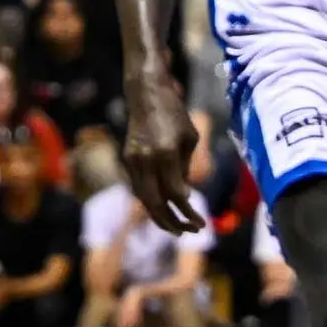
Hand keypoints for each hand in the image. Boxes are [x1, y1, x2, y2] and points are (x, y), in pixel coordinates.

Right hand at [124, 70, 203, 232]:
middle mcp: (146, 159)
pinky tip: (162, 209)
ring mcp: (133, 160)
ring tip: (175, 228)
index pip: (175, 193)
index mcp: (166, 153)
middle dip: (172, 221)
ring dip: (158, 216)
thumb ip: (184, 167)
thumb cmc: (174, 113)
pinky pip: (138, 187)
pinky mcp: (126, 158)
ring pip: (143, 198)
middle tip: (189, 232)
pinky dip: (150, 201)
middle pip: (155, 201)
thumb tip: (181, 193)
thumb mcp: (190, 138)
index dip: (187, 211)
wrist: (145, 94)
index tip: (200, 222)